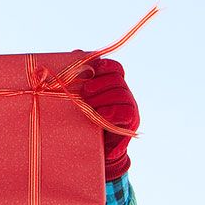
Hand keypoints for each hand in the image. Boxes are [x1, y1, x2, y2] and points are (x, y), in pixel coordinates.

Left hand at [79, 57, 138, 180]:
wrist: (89, 152)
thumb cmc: (78, 123)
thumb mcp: (74, 100)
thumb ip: (76, 79)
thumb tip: (75, 52)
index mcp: (110, 85)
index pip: (114, 67)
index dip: (104, 65)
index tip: (91, 69)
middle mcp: (123, 94)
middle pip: (117, 79)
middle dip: (100, 84)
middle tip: (85, 93)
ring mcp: (129, 108)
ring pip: (121, 94)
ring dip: (103, 98)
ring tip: (90, 107)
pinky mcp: (130, 124)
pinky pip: (125, 112)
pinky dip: (111, 114)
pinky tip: (101, 119)